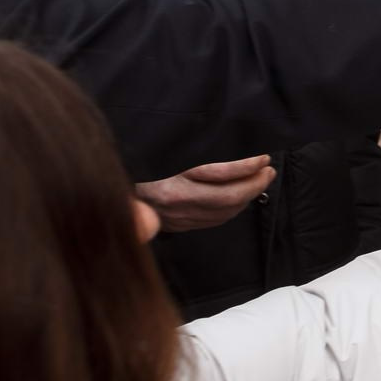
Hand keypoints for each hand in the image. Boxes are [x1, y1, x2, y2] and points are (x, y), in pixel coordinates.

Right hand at [135, 155, 274, 231]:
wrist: (111, 200)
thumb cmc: (133, 170)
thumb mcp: (151, 157)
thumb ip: (183, 155)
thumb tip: (219, 158)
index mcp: (168, 184)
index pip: (215, 175)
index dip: (243, 168)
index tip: (263, 159)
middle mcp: (176, 203)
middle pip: (226, 198)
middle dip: (254, 185)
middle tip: (269, 170)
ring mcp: (179, 218)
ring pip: (224, 212)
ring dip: (248, 196)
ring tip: (263, 179)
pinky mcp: (180, 225)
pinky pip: (215, 220)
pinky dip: (235, 208)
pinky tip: (244, 197)